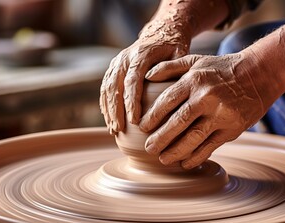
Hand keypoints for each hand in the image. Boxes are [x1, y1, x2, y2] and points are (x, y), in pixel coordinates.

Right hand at [99, 20, 190, 134]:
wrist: (162, 31)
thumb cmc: (174, 47)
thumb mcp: (179, 55)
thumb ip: (174, 71)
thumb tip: (167, 92)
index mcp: (141, 54)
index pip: (133, 80)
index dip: (132, 101)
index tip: (134, 121)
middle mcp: (125, 57)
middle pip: (115, 86)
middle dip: (115, 110)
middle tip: (119, 129)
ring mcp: (117, 62)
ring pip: (107, 87)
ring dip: (108, 109)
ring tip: (113, 129)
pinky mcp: (113, 68)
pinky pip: (105, 87)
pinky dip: (105, 104)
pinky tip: (109, 120)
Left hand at [140, 53, 280, 168]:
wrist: (260, 74)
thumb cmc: (222, 68)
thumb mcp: (196, 60)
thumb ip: (170, 67)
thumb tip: (146, 77)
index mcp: (195, 80)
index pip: (168, 100)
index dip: (153, 116)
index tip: (142, 127)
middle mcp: (207, 97)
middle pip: (179, 122)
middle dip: (161, 138)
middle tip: (148, 149)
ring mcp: (221, 114)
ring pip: (194, 137)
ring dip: (176, 151)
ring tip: (163, 159)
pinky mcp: (233, 128)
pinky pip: (211, 146)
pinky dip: (197, 156)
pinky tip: (185, 163)